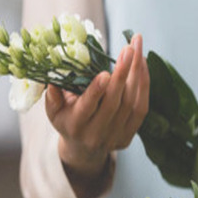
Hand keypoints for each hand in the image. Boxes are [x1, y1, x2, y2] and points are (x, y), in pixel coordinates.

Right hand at [45, 34, 149, 197]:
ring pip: (131, 103)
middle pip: (113, 103)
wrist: (83, 149)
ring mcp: (115, 136)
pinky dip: (144, 84)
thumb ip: (53, 95)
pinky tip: (143, 64)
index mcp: (75, 125)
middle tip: (128, 49)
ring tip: (137, 48)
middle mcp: (96, 133)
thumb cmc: (67, 120)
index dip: (96, 91)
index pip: (87, 107)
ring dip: (136, 73)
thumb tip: (54, 77)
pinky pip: (141, 108)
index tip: (105, 72)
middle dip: (122, 74)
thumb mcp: (54, 110)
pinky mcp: (129, 135)